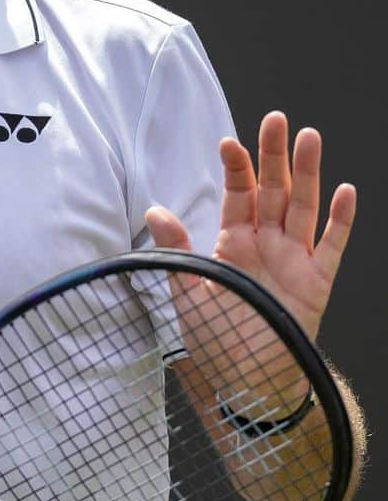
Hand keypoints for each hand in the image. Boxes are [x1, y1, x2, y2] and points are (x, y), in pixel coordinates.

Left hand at [145, 110, 355, 344]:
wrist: (245, 380)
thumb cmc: (216, 337)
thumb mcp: (187, 291)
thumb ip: (176, 250)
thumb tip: (155, 210)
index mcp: (234, 241)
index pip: (237, 194)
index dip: (236, 168)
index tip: (228, 142)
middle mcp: (267, 243)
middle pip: (273, 189)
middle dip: (274, 155)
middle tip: (277, 119)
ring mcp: (295, 259)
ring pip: (304, 207)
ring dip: (308, 174)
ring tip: (310, 139)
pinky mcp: (318, 282)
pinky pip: (332, 247)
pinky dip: (341, 221)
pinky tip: (345, 192)